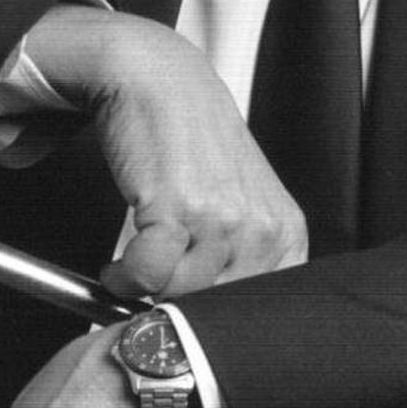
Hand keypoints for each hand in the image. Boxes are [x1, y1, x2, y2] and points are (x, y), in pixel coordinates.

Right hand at [23, 5, 306, 296]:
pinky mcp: (177, 208)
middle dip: (178, 303)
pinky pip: (144, 275)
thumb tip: (220, 327)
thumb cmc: (192, 140)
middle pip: (215, 311)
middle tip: (157, 282)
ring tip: (140, 259)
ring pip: (177, 296)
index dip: (220, 322)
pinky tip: (120, 262)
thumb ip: (244, 260)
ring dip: (145, 288)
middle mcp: (260, 228)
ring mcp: (221, 219)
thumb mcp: (241, 201)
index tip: (191, 313)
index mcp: (285, 233)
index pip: (264, 314)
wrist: (159, 80)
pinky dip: (122, 276)